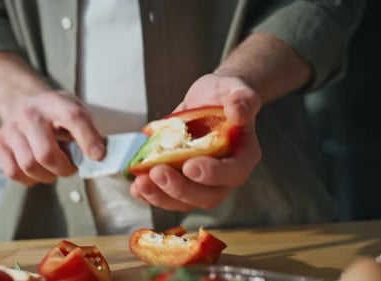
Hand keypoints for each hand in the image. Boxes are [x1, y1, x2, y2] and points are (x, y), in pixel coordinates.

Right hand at [0, 91, 104, 185]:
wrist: (22, 100)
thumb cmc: (56, 113)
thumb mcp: (76, 110)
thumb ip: (89, 131)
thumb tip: (100, 156)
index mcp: (56, 103)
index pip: (74, 118)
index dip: (88, 139)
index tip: (98, 156)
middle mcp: (31, 114)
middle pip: (46, 154)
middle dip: (64, 168)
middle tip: (72, 167)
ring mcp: (12, 128)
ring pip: (29, 166)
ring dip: (48, 175)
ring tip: (55, 167)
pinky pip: (15, 173)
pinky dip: (30, 178)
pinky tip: (39, 169)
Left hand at [130, 74, 261, 210]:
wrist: (207, 100)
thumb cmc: (223, 96)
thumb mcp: (233, 89)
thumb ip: (242, 99)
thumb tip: (238, 111)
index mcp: (243, 156)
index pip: (233, 173)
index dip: (212, 174)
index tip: (190, 166)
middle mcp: (225, 177)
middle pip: (207, 196)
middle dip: (180, 188)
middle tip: (158, 172)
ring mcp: (203, 183)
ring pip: (185, 201)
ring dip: (162, 196)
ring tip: (141, 183)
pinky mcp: (183, 182)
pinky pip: (169, 197)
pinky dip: (152, 195)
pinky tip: (137, 187)